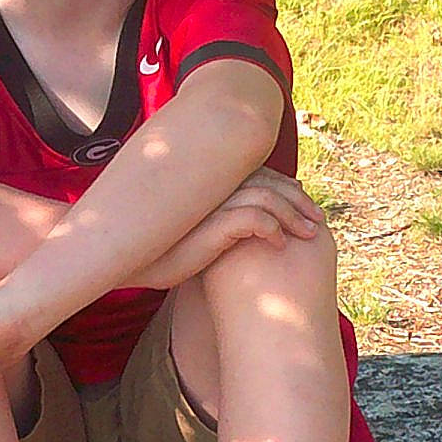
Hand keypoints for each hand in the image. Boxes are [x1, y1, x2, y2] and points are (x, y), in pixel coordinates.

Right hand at [134, 166, 324, 289]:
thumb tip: (248, 227)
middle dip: (298, 200)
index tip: (302, 208)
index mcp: (209, 188)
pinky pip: (253, 220)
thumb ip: (217, 223)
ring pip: (266, 198)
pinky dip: (272, 229)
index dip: (285, 189)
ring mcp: (210, 206)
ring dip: (292, 216)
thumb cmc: (158, 254)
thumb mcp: (195, 234)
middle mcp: (211, 190)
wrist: (124, 265)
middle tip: (317, 221)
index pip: (257, 176)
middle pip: (268, 182)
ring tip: (308, 235)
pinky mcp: (210, 226)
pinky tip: (280, 244)